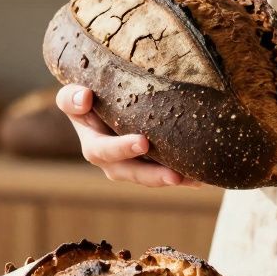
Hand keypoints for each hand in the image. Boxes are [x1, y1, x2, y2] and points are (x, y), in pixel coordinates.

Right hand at [55, 85, 202, 187]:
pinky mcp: (153, 165)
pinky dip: (186, 177)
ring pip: (152, 178)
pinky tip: (204, 178)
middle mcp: (113, 162)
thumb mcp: (74, 97)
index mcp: (94, 146)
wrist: (102, 104)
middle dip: (153, 175)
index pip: (103, 151)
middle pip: (132, 173)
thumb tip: (85, 96)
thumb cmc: (88, 97)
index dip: (121, 149)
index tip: (143, 142)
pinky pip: (169, 175)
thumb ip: (72, 98)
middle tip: (174, 175)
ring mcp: (134, 166)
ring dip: (173, 180)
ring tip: (194, 179)